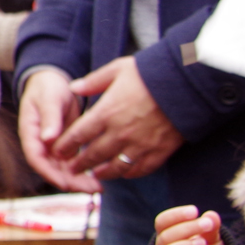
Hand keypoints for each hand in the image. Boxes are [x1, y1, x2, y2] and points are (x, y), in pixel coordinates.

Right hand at [17, 69, 99, 192]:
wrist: (52, 82)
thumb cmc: (48, 88)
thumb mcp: (49, 99)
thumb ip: (49, 118)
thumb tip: (48, 139)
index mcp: (30, 132)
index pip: (36, 158)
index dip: (49, 173)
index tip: (65, 183)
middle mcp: (40, 143)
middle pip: (51, 169)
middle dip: (70, 182)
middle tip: (90, 189)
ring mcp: (51, 146)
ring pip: (63, 169)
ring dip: (79, 180)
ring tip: (98, 188)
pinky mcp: (64, 145)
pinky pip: (72, 163)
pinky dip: (83, 171)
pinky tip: (97, 177)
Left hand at [55, 56, 183, 178]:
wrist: (186, 83)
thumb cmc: (150, 73)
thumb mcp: (117, 70)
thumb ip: (93, 82)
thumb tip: (74, 87)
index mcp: (106, 112)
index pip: (79, 135)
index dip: (66, 145)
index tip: (57, 151)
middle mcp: (120, 133)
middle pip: (94, 155)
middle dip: (80, 164)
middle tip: (72, 169)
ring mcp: (140, 145)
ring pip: (116, 167)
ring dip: (103, 172)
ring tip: (95, 174)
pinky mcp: (159, 152)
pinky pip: (140, 170)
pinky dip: (129, 174)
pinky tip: (123, 174)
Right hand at [154, 205, 225, 244]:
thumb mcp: (212, 238)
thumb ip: (211, 227)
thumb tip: (212, 216)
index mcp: (167, 236)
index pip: (162, 222)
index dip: (175, 215)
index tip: (194, 211)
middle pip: (164, 237)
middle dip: (186, 229)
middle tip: (206, 224)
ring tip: (202, 243)